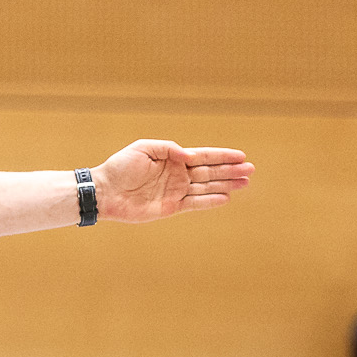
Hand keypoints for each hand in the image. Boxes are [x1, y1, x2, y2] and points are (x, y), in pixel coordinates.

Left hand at [93, 140, 253, 221]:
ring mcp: (175, 192)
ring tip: (245, 183)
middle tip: (251, 170)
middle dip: (231, 171)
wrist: (105, 191)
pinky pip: (195, 204)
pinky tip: (225, 198)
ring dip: (226, 185)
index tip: (241, 155)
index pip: (203, 156)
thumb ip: (169, 149)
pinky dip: (210, 201)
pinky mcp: (170, 207)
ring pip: (207, 187)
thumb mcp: (144, 148)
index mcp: (173, 159)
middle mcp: (178, 175)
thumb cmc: (120, 167)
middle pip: (210, 172)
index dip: (223, 156)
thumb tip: (190, 156)